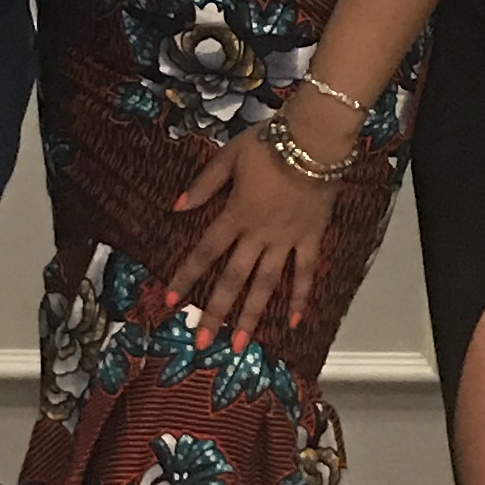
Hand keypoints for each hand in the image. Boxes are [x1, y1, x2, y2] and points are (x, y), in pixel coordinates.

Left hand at [164, 132, 337, 354]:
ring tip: (241, 344)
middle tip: (202, 344)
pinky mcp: (311, 239)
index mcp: (236, 215)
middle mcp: (258, 235)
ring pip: (267, 284)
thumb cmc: (269, 143)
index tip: (169, 299)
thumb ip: (204, 184)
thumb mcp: (229, 156)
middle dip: (215, 312)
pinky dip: (300, 297)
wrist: (315, 140)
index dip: (185, 276)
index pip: (205, 251)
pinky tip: (293, 322)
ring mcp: (287, 240)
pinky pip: (306, 272)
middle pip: (233, 278)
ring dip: (252, 315)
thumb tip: (177, 207)